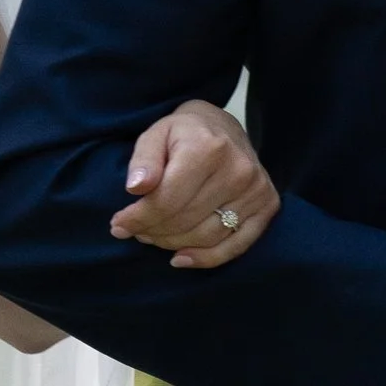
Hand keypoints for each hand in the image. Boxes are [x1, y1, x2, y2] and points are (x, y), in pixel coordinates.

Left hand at [109, 99, 280, 269]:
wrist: (223, 127)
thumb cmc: (184, 133)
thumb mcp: (156, 135)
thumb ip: (143, 161)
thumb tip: (136, 187)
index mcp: (208, 148)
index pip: (167, 200)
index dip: (138, 218)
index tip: (118, 225)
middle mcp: (238, 169)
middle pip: (186, 220)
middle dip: (153, 231)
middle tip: (135, 230)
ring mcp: (257, 189)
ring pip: (207, 236)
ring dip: (173, 244)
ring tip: (153, 236)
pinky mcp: (267, 205)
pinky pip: (236, 246)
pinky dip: (206, 258)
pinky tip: (180, 258)